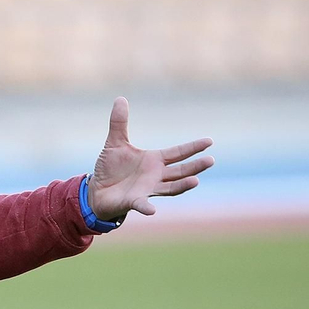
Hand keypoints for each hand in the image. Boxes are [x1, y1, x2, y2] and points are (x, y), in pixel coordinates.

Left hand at [89, 97, 214, 221]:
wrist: (97, 190)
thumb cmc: (110, 168)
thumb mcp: (115, 142)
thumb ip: (119, 123)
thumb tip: (120, 98)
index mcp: (154, 160)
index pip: (178, 153)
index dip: (192, 147)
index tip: (209, 141)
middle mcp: (156, 175)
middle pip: (180, 171)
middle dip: (195, 166)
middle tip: (210, 160)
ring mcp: (147, 189)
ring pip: (170, 188)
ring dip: (182, 185)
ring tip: (195, 181)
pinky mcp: (134, 202)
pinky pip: (142, 205)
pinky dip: (147, 207)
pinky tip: (152, 211)